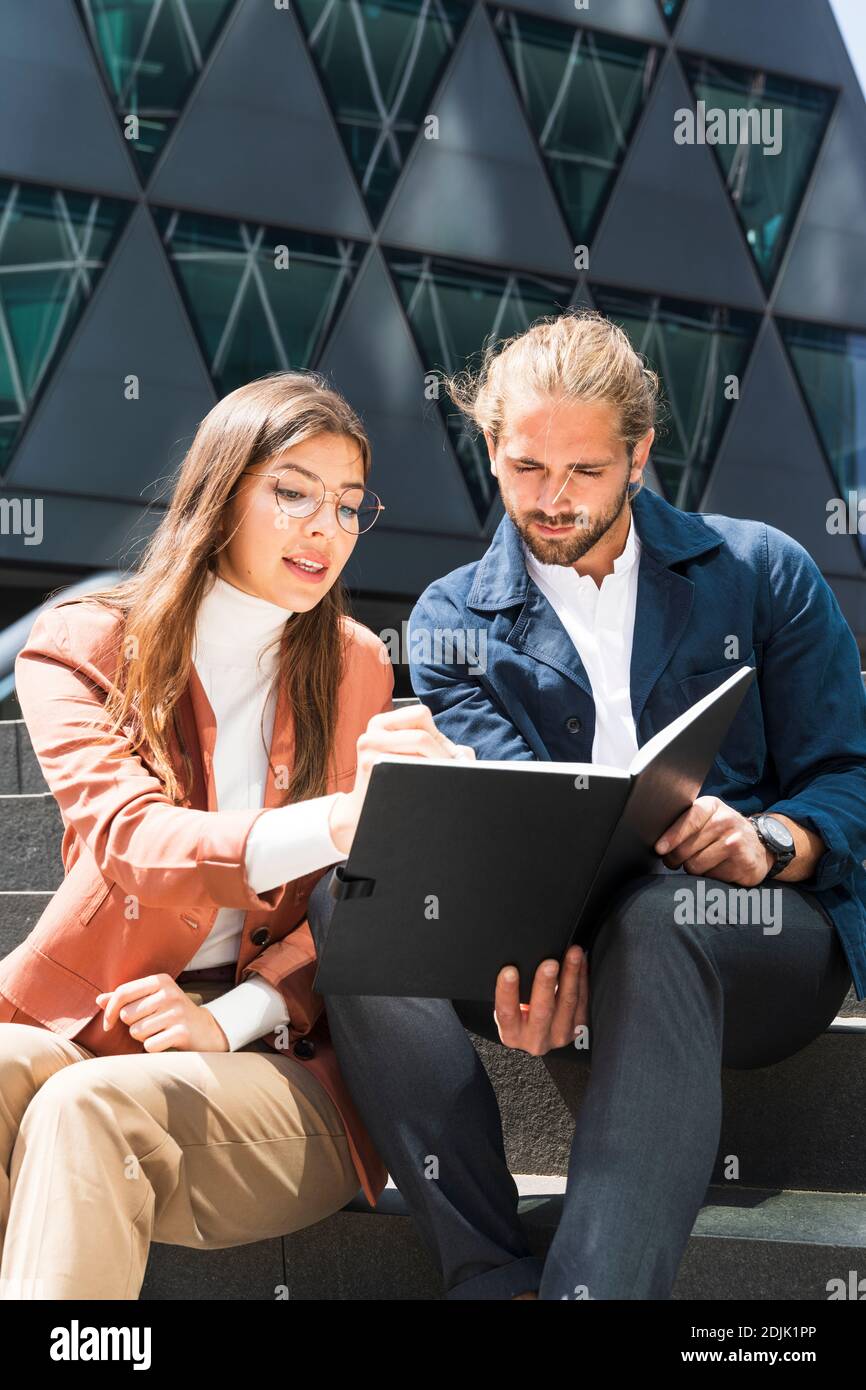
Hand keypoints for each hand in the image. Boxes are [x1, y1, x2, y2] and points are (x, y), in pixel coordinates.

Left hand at [95, 974, 229, 1051]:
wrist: (206, 1030)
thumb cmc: (171, 1013)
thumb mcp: (151, 999)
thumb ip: (125, 999)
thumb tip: (98, 1000)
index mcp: (160, 980)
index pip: (123, 992)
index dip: (109, 1011)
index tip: (108, 1024)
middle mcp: (169, 993)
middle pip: (127, 1015)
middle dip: (132, 1025)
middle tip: (150, 1024)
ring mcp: (177, 1012)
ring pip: (136, 1032)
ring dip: (143, 1037)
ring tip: (159, 1032)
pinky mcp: (182, 1032)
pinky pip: (149, 1045)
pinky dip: (153, 1047)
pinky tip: (166, 1041)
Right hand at [328, 703, 475, 854]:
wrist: (363, 812)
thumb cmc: (396, 781)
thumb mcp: (410, 756)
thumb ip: (437, 747)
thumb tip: (465, 758)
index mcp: (382, 723)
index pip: (420, 714)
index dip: (438, 736)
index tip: (445, 757)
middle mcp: (371, 733)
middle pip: (422, 737)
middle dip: (444, 757)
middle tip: (453, 773)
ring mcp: (368, 751)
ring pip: (417, 753)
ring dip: (438, 768)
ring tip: (444, 781)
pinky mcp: (369, 769)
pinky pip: (408, 770)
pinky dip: (425, 779)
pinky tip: (427, 790)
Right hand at [493, 947, 587, 1055]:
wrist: (539, 1038)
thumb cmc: (519, 1016)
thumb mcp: (508, 1009)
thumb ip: (509, 993)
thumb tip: (516, 961)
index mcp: (512, 1034)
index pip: (506, 1012)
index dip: (507, 991)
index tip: (509, 970)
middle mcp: (536, 1039)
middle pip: (542, 1011)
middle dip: (546, 984)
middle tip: (549, 963)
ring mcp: (559, 1036)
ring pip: (568, 1003)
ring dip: (571, 975)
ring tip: (573, 954)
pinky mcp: (578, 1029)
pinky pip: (583, 1001)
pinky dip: (582, 978)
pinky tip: (582, 962)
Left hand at [654, 796, 773, 885]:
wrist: (760, 845)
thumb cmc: (722, 832)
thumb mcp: (706, 818)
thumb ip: (684, 822)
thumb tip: (658, 843)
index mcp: (711, 805)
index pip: (688, 821)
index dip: (672, 837)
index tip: (659, 849)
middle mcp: (725, 820)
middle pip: (685, 848)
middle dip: (675, 858)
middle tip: (674, 860)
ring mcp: (735, 842)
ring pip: (695, 865)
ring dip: (693, 868)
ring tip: (702, 861)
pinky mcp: (743, 862)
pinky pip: (711, 876)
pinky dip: (710, 876)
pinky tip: (719, 867)